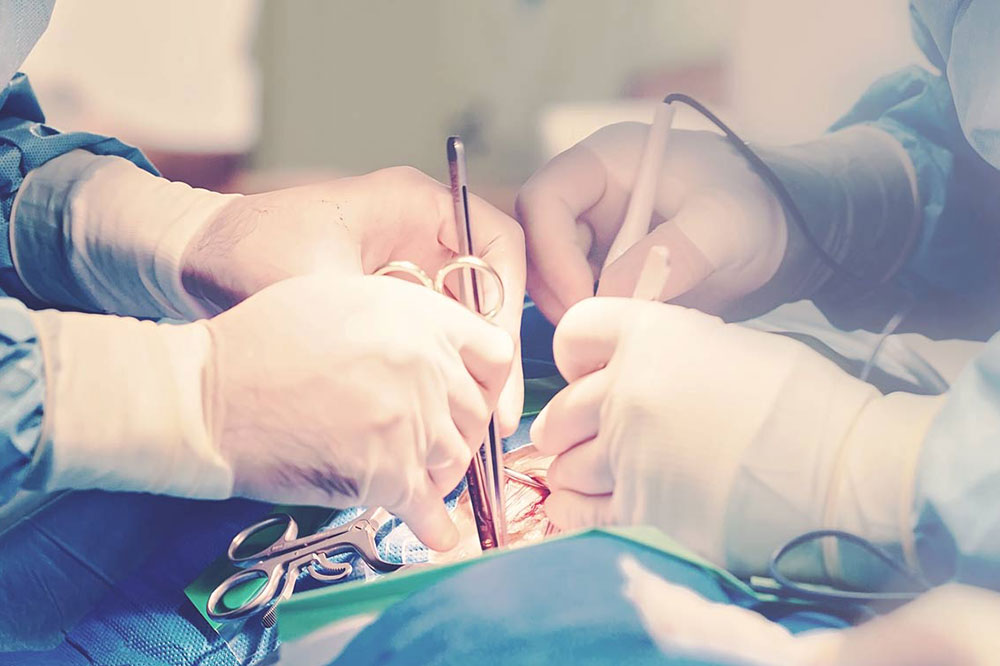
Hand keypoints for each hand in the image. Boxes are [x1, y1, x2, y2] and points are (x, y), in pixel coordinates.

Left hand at [182, 166, 525, 432]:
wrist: (196, 260)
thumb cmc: (250, 250)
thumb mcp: (322, 283)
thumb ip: (382, 318)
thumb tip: (437, 368)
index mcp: (414, 204)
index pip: (498, 242)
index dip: (511, 300)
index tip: (500, 356)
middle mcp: (422, 233)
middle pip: (489, 290)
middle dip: (496, 353)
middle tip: (498, 417)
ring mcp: (409, 268)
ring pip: (466, 321)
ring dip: (472, 372)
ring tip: (475, 431)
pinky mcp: (392, 302)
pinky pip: (435, 338)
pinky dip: (442, 377)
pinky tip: (439, 419)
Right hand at [206, 274, 514, 549]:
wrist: (212, 394)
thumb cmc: (260, 343)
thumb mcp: (341, 297)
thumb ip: (400, 321)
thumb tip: (428, 348)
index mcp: (419, 317)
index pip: (495, 353)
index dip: (490, 381)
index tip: (478, 398)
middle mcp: (425, 366)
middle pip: (477, 413)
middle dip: (461, 432)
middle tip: (437, 444)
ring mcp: (411, 421)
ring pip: (456, 460)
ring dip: (442, 475)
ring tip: (417, 479)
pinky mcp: (388, 473)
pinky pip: (429, 509)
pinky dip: (435, 526)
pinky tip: (437, 533)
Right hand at [516, 124, 786, 322]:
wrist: (784, 237)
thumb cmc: (758, 209)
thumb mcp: (725, 225)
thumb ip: (674, 253)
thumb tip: (614, 293)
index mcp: (607, 161)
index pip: (544, 199)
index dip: (551, 252)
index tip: (584, 299)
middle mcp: (590, 195)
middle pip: (537, 243)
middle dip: (556, 289)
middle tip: (591, 331)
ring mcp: (595, 233)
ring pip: (550, 276)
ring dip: (570, 310)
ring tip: (612, 336)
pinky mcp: (605, 268)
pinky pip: (576, 296)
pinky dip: (588, 320)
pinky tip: (618, 336)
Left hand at [531, 297, 938, 578]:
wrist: (846, 471)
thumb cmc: (805, 402)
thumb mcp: (729, 346)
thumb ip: (665, 352)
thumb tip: (632, 371)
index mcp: (651, 336)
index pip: (574, 329)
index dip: (575, 353)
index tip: (585, 372)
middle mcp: (627, 390)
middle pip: (560, 410)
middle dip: (564, 427)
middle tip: (576, 439)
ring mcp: (628, 454)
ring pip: (564, 466)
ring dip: (572, 474)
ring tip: (588, 479)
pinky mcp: (640, 513)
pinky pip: (580, 514)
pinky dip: (574, 513)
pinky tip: (580, 511)